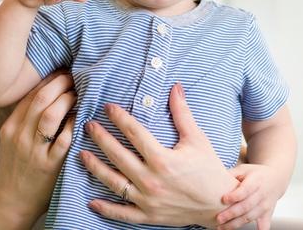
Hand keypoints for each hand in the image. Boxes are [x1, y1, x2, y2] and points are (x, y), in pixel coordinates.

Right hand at [0, 72, 75, 228]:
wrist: (12, 202)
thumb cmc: (16, 167)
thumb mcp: (11, 140)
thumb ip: (24, 119)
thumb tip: (48, 92)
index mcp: (10, 127)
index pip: (30, 95)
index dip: (48, 79)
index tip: (61, 72)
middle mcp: (19, 136)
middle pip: (41, 98)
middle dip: (60, 83)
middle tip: (74, 77)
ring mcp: (34, 151)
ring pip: (51, 115)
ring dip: (68, 99)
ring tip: (78, 93)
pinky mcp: (49, 166)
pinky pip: (64, 139)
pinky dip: (74, 124)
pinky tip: (81, 117)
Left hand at [79, 83, 238, 227]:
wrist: (221, 204)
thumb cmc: (209, 169)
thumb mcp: (197, 139)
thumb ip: (182, 113)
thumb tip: (175, 87)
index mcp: (163, 159)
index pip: (134, 133)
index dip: (119, 118)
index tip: (107, 107)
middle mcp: (152, 180)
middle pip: (118, 155)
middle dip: (101, 138)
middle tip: (88, 125)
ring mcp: (148, 200)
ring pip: (114, 182)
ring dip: (95, 168)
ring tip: (81, 154)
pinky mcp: (149, 216)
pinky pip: (123, 213)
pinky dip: (106, 209)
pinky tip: (91, 201)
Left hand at [216, 164, 280, 229]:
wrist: (275, 179)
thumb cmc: (255, 174)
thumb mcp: (243, 169)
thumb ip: (230, 174)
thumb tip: (213, 177)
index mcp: (255, 181)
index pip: (245, 190)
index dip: (235, 195)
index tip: (224, 199)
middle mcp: (262, 195)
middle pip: (246, 206)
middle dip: (232, 213)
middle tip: (218, 218)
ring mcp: (265, 206)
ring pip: (250, 217)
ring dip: (236, 224)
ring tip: (222, 227)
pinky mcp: (268, 214)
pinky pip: (264, 225)